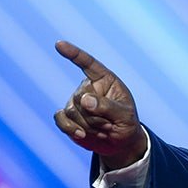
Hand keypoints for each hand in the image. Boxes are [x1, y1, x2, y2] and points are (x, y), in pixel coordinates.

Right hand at [52, 40, 146, 169]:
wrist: (120, 144)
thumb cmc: (127, 125)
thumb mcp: (126, 116)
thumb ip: (108, 106)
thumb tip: (84, 100)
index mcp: (105, 80)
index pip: (88, 63)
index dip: (73, 53)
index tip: (59, 44)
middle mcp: (88, 88)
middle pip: (80, 96)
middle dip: (96, 115)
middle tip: (111, 123)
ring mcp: (76, 102)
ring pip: (72, 111)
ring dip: (89, 125)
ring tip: (103, 129)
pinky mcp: (68, 117)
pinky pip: (60, 119)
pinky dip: (70, 128)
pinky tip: (81, 135)